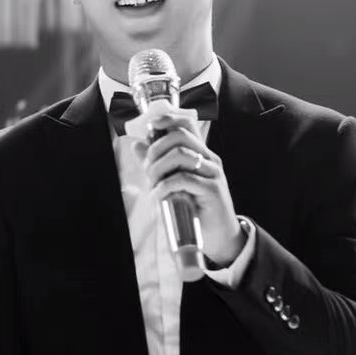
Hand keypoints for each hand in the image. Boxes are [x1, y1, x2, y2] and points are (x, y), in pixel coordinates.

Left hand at [134, 111, 243, 265]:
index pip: (187, 123)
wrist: (218, 235)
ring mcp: (213, 173)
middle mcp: (209, 159)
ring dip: (158, 169)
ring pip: (180, 155)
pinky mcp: (212, 190)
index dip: (168, 119)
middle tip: (148, 170)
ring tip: (153, 185)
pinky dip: (165, 186)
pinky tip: (159, 196)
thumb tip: (137, 144)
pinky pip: (183, 179)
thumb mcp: (172, 181)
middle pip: (179, 136)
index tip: (151, 126)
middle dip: (155, 150)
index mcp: (200, 153)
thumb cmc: (195, 207)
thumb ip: (157, 163)